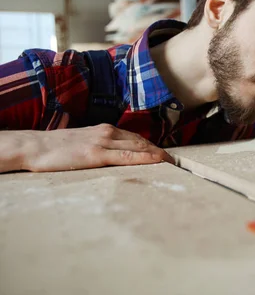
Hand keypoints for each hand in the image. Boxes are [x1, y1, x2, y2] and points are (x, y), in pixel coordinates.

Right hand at [18, 124, 174, 172]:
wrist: (35, 147)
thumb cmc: (57, 148)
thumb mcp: (84, 143)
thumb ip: (101, 147)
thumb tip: (114, 157)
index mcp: (106, 130)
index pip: (137, 138)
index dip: (154, 147)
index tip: (167, 156)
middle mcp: (108, 133)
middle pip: (142, 142)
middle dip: (160, 152)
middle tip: (177, 162)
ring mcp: (103, 142)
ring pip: (139, 147)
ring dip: (158, 155)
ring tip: (173, 164)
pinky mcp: (96, 154)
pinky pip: (126, 156)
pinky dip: (145, 157)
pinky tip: (157, 161)